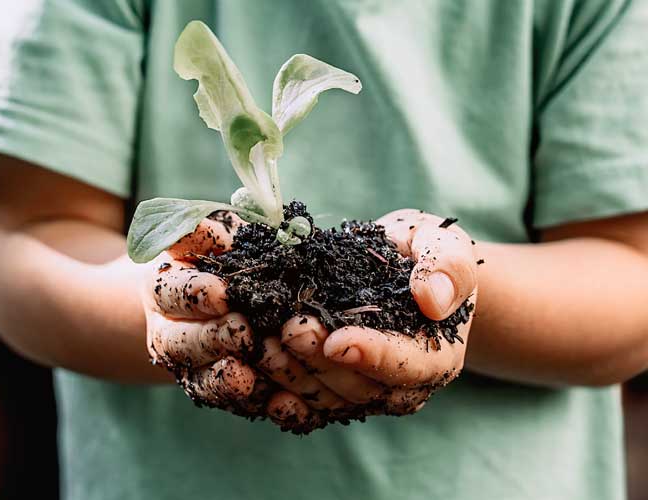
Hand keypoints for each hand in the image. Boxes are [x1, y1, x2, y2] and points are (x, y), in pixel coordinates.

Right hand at [142, 213, 270, 414]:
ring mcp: (190, 367)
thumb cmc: (223, 256)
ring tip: (251, 377)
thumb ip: (212, 234)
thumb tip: (215, 231)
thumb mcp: (218, 236)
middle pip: (181, 342)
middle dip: (213, 339)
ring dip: (225, 381)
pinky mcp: (217, 392)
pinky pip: (233, 405)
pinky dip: (256, 406)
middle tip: (244, 332)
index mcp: (164, 289)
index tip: (223, 292)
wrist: (221, 298)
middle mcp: (169, 333)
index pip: (172, 292)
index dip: (196, 293)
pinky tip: (281, 403)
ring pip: (201, 381)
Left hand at [264, 209, 478, 427]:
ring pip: (326, 398)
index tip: (336, 339)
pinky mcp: (332, 390)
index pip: (406, 365)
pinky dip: (276, 393)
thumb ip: (445, 265)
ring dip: (290, 374)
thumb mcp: (442, 244)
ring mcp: (364, 392)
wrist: (400, 271)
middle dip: (318, 361)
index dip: (371, 355)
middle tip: (285, 329)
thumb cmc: (424, 255)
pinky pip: (305, 403)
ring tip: (259, 342)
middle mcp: (400, 386)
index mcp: (434, 355)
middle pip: (358, 387)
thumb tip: (432, 298)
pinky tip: (249, 375)